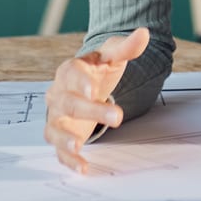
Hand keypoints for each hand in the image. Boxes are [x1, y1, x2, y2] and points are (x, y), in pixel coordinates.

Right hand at [45, 27, 147, 173]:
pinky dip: (68, 159)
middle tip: (117, 117)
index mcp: (70, 71)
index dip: (80, 82)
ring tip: (78, 145)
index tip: (93, 89)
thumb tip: (144, 33)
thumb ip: (126, 47)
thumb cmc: (97, 70)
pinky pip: (59, 150)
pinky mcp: (60, 136)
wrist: (84, 86)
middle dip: (91, 111)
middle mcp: (58, 94)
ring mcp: (57, 117)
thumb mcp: (111, 56)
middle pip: (69, 103)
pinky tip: (82, 167)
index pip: (71, 74)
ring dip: (64, 138)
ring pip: (56, 128)